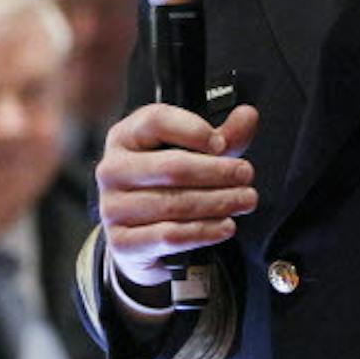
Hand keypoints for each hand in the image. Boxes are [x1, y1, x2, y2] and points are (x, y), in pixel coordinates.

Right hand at [96, 103, 259, 291]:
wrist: (140, 237)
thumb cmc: (165, 186)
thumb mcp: (193, 155)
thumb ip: (223, 136)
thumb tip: (248, 116)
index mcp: (125, 137)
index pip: (156, 121)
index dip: (193, 130)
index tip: (221, 144)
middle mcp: (112, 169)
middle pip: (171, 166)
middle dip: (217, 172)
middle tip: (246, 175)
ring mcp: (112, 208)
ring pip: (174, 203)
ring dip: (218, 202)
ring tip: (244, 200)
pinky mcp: (121, 242)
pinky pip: (169, 236)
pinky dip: (203, 231)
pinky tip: (226, 226)